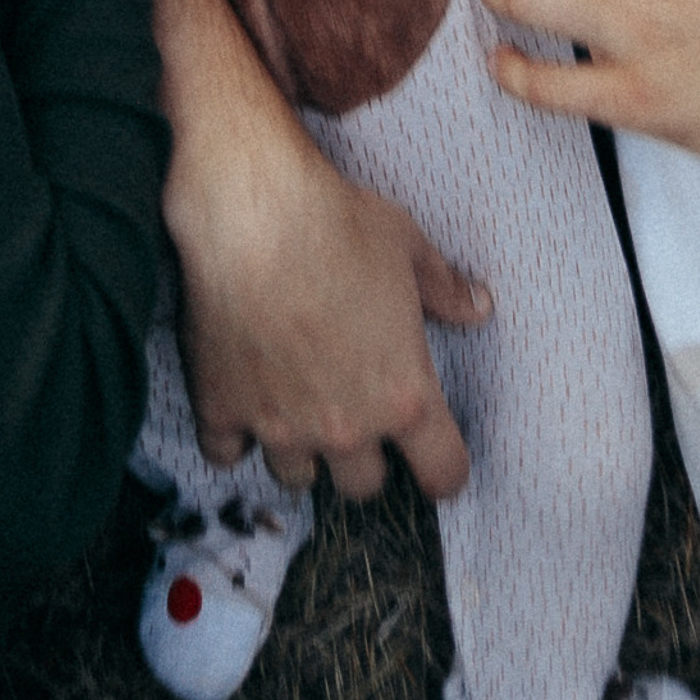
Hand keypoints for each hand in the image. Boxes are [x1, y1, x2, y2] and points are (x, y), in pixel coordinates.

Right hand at [169, 120, 490, 502]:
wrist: (254, 213)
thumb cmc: (339, 224)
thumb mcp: (408, 248)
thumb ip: (445, 289)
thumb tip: (478, 306)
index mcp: (403, 395)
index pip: (442, 472)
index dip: (445, 471)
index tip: (437, 465)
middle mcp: (345, 426)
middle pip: (363, 486)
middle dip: (363, 458)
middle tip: (355, 416)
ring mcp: (280, 425)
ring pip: (295, 477)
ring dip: (299, 449)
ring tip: (296, 409)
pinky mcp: (221, 408)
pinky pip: (224, 454)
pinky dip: (232, 436)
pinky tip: (239, 406)